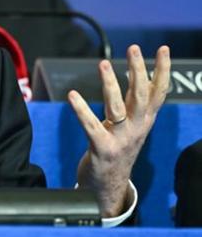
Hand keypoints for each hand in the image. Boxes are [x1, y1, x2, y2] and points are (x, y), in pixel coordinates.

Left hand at [68, 44, 169, 216]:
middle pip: (140, 95)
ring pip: (118, 108)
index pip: (158, 92)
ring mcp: (121, 140)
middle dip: (138, 70)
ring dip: (110, 85)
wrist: (109, 187)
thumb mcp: (131, 124)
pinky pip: (91, 127)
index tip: (163, 48)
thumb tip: (136, 73)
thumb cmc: (117, 149)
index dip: (162, 70)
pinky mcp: (102, 150)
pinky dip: (82, 111)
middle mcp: (136, 128)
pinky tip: (72, 95)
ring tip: (103, 64)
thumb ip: (134, 102)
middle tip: (134, 48)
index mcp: (144, 121)